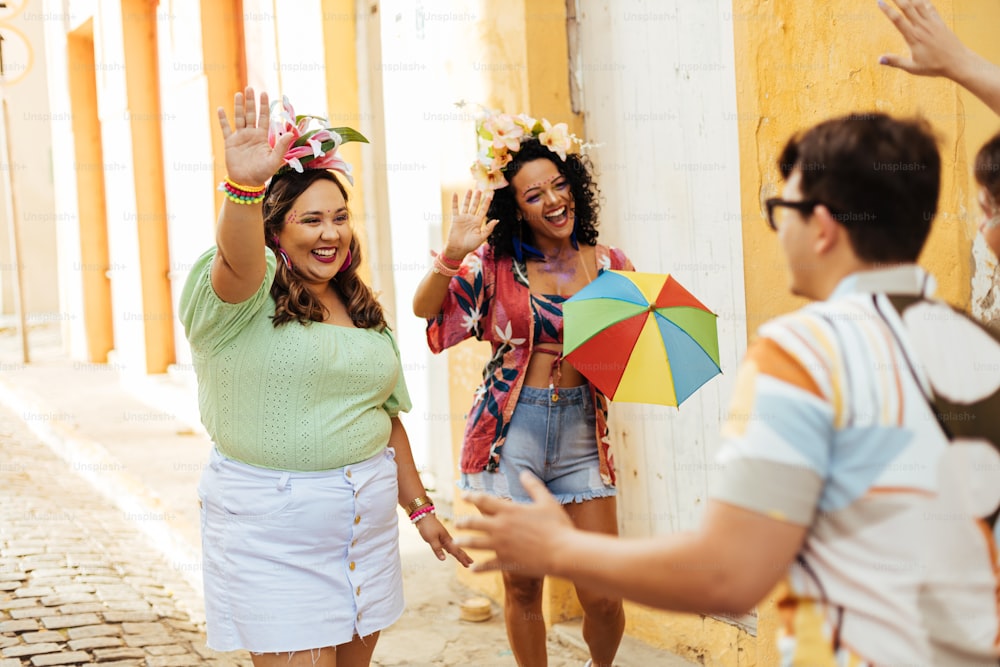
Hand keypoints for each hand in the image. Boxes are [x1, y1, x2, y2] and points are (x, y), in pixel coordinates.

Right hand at [217, 87, 295, 187]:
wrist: (247, 182)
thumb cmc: (263, 173)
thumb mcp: (275, 160)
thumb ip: (281, 146)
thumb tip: (291, 132)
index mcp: (262, 137)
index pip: (263, 117)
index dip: (264, 106)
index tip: (264, 93)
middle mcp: (251, 134)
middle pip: (251, 114)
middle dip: (251, 101)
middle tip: (250, 88)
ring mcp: (240, 138)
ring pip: (239, 118)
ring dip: (238, 106)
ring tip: (239, 94)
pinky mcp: (230, 143)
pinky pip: (226, 129)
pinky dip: (223, 119)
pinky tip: (221, 109)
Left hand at [415, 514, 473, 566]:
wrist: (423, 516)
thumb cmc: (427, 526)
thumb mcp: (431, 538)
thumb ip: (437, 549)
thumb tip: (443, 559)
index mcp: (447, 539)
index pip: (456, 551)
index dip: (462, 558)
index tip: (469, 564)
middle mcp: (447, 539)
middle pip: (458, 549)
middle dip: (464, 556)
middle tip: (471, 563)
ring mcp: (444, 538)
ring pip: (454, 548)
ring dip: (460, 554)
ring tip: (465, 559)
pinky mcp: (440, 537)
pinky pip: (449, 546)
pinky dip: (453, 550)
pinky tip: (452, 552)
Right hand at [443, 190, 498, 259]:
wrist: (458, 249)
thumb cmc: (470, 245)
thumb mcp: (481, 237)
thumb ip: (489, 228)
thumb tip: (497, 220)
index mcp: (478, 222)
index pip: (483, 210)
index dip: (486, 203)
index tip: (490, 196)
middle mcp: (471, 219)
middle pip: (475, 206)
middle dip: (478, 198)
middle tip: (480, 189)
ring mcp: (463, 218)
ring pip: (466, 205)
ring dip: (468, 198)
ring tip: (470, 190)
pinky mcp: (455, 219)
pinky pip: (455, 208)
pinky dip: (455, 201)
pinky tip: (455, 194)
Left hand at [455, 471, 572, 575]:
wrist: (563, 553)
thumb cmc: (558, 526)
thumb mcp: (547, 501)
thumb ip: (533, 486)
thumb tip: (524, 472)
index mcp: (509, 511)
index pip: (484, 500)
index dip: (472, 497)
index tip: (464, 496)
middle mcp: (501, 527)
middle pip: (474, 523)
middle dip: (463, 522)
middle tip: (456, 522)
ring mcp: (501, 546)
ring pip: (475, 543)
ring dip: (464, 542)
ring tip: (456, 542)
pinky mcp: (506, 562)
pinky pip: (487, 565)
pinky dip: (479, 567)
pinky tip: (472, 569)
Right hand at [877, 0, 970, 77]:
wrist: (957, 62)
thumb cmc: (934, 66)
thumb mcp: (912, 68)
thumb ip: (895, 62)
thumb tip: (879, 59)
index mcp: (913, 37)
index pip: (897, 20)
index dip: (887, 10)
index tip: (879, 2)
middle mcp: (922, 27)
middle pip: (908, 7)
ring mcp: (932, 23)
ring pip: (919, 4)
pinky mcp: (940, 23)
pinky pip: (930, 7)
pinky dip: (923, 1)